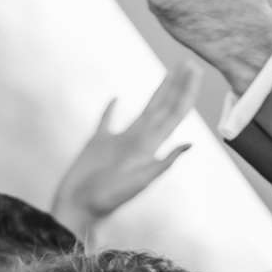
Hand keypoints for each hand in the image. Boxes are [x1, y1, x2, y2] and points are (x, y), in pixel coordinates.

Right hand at [50, 61, 199, 236]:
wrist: (78, 209)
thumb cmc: (107, 200)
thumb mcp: (138, 182)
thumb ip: (162, 163)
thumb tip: (189, 144)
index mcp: (149, 147)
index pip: (173, 114)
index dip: (185, 92)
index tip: (194, 70)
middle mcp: (139, 141)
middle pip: (164, 108)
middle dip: (178, 86)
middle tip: (189, 63)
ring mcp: (119, 141)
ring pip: (143, 110)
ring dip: (157, 92)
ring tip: (168, 74)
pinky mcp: (98, 143)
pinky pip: (106, 121)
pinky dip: (111, 109)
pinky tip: (116, 99)